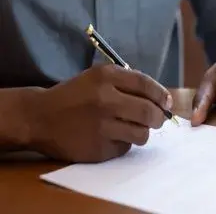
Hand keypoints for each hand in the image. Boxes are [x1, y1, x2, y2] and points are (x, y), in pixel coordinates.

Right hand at [24, 64, 171, 162]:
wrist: (39, 118)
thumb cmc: (75, 96)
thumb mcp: (97, 78)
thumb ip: (127, 83)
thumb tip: (163, 98)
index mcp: (105, 77)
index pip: (146, 84)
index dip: (161, 94)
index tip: (166, 102)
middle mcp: (105, 100)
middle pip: (150, 112)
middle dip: (159, 117)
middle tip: (157, 119)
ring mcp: (102, 126)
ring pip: (142, 133)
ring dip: (141, 131)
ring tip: (129, 127)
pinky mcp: (99, 148)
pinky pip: (126, 147)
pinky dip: (123, 142)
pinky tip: (109, 136)